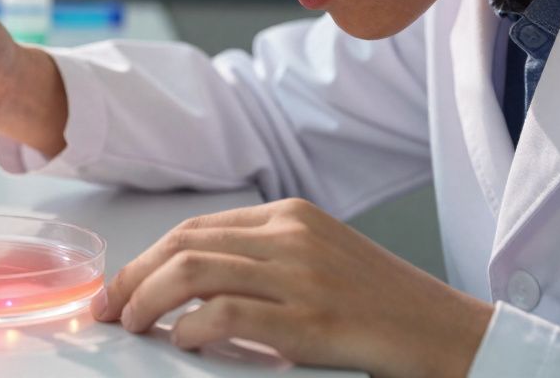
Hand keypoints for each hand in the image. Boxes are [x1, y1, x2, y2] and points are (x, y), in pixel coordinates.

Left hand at [94, 198, 492, 377]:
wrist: (450, 334)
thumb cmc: (382, 307)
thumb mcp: (319, 261)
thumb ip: (262, 261)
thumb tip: (186, 286)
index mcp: (290, 216)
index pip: (194, 229)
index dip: (146, 258)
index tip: (118, 287)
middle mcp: (291, 236)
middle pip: (183, 245)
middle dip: (133, 278)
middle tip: (109, 310)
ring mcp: (302, 275)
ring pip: (193, 271)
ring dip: (148, 301)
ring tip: (132, 326)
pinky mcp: (313, 319)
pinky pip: (228, 314)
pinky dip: (192, 329)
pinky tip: (182, 343)